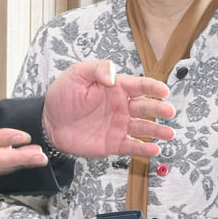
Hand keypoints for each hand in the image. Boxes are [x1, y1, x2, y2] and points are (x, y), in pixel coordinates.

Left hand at [43, 60, 175, 159]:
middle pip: (146, 107)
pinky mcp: (112, 143)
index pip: (139, 86)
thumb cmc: (62, 96)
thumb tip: (113, 77)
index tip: (164, 91)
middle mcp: (121, 107)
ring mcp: (118, 126)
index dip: (153, 87)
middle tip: (169, 112)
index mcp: (116, 88)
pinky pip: (131, 146)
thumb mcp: (76, 74)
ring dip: (157, 130)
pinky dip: (144, 149)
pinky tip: (154, 149)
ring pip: (143, 128)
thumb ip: (97, 69)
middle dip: (159, 109)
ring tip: (169, 134)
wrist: (48, 123)